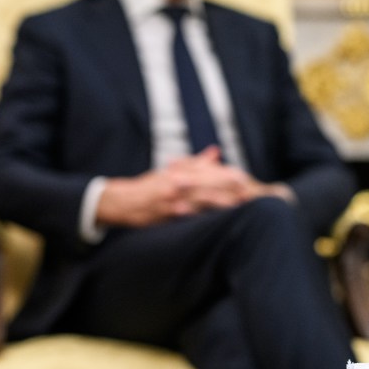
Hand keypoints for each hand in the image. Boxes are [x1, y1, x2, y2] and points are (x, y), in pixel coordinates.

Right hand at [96, 147, 294, 226]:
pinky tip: (206, 217)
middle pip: (206, 183)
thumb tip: (216, 151)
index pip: (208, 171)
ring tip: (235, 203)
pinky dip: (194, 213)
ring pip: (197, 199)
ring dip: (217, 201)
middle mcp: (177, 184)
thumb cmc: (150, 186)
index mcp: (181, 173)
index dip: (226, 174)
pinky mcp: (164, 214)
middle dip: (227, 186)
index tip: (243, 177)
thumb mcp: (172, 171)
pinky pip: (182, 214)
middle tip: (247, 189)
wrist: (121, 201)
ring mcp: (171, 200)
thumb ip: (196, 162)